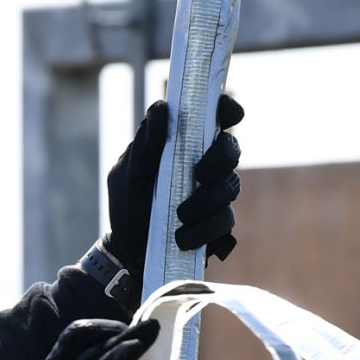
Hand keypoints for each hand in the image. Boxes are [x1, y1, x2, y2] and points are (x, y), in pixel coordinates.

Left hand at [102, 93, 244, 285]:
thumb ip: (146, 144)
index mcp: (184, 146)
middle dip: (220, 159)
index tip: (231, 114)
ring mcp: (214, 194)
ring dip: (206, 201)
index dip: (227, 109)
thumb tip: (162, 107)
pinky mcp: (218, 223)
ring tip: (180, 216)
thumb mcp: (128, 174)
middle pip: (231, 149)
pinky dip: (204, 229)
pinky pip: (225, 220)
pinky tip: (183, 237)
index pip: (213, 118)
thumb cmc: (128, 207)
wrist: (130, 253)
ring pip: (231, 185)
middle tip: (200, 174)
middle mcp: (204, 166)